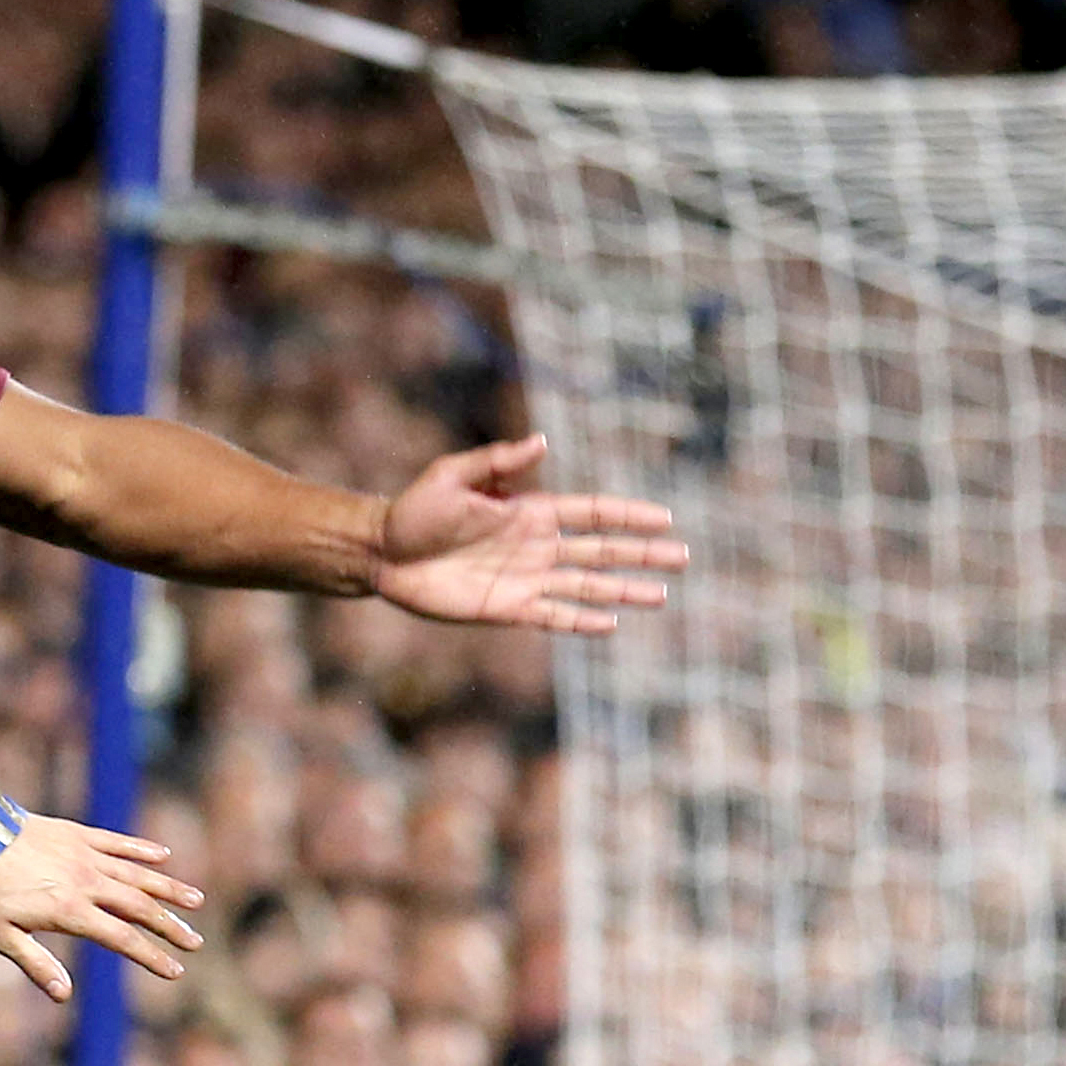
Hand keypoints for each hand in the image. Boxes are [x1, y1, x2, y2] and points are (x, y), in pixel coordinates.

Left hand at [0, 818, 206, 1003]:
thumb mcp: (1, 936)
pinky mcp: (77, 833)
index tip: (176, 971)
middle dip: (170, 927)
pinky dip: (142, 849)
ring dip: (169, 888)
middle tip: (195, 942)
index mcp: (70, 912)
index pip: (123, 939)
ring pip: (137, 874)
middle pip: (140, 907)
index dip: (151, 957)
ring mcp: (85, 855)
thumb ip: (36, 964)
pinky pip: (117, 842)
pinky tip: (163, 856)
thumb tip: (63, 996)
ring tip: (196, 901)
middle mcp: (87, 883)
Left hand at [368, 435, 687, 633]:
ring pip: (586, 585)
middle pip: (602, 550)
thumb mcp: (453, 476)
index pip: (592, 513)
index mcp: (530, 511)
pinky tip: (611, 623)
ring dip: (623, 591)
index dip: (629, 516)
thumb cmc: (414, 510)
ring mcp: (525, 579)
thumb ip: (497, 462)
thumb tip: (542, 442)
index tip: (666, 518)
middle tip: (684, 558)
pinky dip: (581, 620)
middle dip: (642, 554)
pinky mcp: (507, 608)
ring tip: (661, 596)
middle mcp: (536, 546)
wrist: (381, 552)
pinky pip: (553, 615)